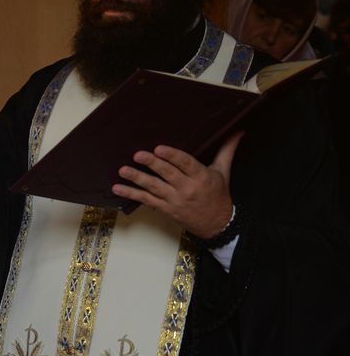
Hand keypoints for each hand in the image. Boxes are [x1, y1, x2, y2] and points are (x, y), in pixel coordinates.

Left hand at [112, 132, 241, 238]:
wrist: (217, 224)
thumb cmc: (219, 195)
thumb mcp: (223, 171)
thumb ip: (226, 150)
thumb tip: (237, 130)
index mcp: (202, 177)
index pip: (186, 164)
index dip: (172, 156)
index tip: (159, 148)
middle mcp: (187, 189)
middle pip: (168, 174)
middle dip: (152, 164)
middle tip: (137, 155)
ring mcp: (174, 200)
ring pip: (154, 187)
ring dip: (137, 178)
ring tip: (123, 170)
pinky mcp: (165, 209)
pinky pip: (146, 200)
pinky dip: (131, 194)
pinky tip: (118, 188)